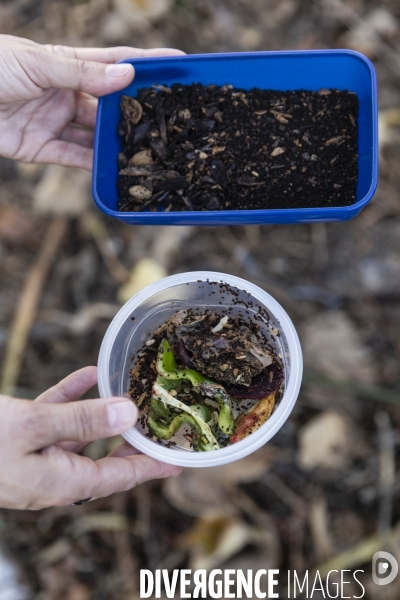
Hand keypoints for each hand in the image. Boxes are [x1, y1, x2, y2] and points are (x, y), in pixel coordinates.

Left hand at [0, 35, 182, 169]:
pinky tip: (115, 169)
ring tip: (145, 150)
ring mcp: (55, 122)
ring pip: (94, 135)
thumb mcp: (39, 64)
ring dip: (116, 143)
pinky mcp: (42, 148)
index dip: (145, 63)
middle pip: (108, 105)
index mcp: (66, 65)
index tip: (178, 64)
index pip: (114, 62)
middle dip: (134, 111)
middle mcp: (65, 93)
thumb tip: (127, 75)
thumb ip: (83, 73)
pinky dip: (93, 164)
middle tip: (166, 120)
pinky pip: (74, 157)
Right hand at [0, 366, 180, 509]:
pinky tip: (90, 372)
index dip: (150, 466)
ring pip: (81, 432)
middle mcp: (51, 473)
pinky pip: (55, 415)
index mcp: (59, 482)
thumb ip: (82, 420)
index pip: (119, 477)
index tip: (178, 460)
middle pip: (105, 457)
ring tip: (132, 392)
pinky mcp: (19, 436)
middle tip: (162, 424)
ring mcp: (35, 456)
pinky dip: (73, 395)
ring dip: (105, 412)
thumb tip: (129, 415)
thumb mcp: (33, 427)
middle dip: (133, 440)